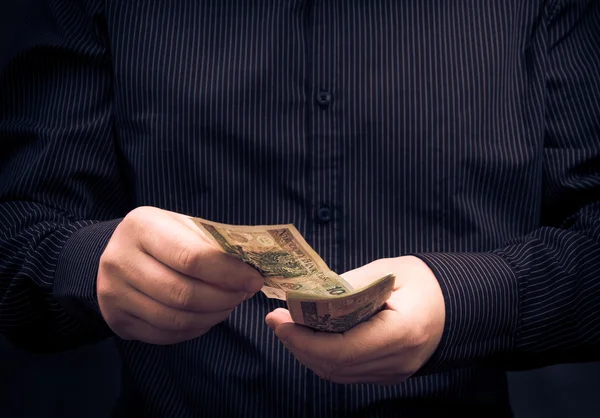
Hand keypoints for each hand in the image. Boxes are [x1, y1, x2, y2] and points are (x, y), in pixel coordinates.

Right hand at [97, 206, 263, 344]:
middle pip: (183, 293)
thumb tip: (252, 269)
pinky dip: (195, 329)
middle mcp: (120, 260)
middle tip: (243, 295)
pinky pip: (165, 335)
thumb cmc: (162, 237)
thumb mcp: (183, 226)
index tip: (254, 279)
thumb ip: (212, 244)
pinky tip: (208, 316)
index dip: (228, 273)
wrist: (116, 253)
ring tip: (229, 304)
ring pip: (175, 319)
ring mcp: (113, 294)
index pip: (191, 257)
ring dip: (212, 316)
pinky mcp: (117, 320)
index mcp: (141, 227)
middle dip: (224, 298)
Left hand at [265, 256, 444, 384]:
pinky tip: (309, 336)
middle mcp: (397, 361)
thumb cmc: (423, 281)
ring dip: (306, 352)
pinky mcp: (387, 374)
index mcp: (401, 332)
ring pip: (337, 373)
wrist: (454, 303)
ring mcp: (393, 373)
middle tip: (275, 320)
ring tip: (286, 326)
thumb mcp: (387, 270)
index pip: (342, 350)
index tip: (280, 320)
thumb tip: (309, 298)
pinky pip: (347, 372)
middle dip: (297, 344)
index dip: (304, 340)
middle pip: (334, 366)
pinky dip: (322, 356)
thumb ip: (349, 285)